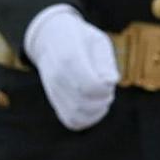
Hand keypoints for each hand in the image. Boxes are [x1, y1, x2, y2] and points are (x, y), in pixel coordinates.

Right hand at [22, 7, 119, 131]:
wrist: (49, 39)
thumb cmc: (80, 39)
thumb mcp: (97, 41)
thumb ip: (106, 62)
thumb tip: (111, 83)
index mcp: (69, 58)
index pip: (90, 85)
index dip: (106, 89)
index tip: (109, 80)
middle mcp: (58, 77)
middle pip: (83, 103)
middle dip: (103, 100)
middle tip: (108, 90)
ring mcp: (54, 90)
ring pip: (77, 115)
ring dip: (96, 112)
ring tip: (101, 99)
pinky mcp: (55, 101)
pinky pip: (71, 121)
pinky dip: (86, 120)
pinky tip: (94, 108)